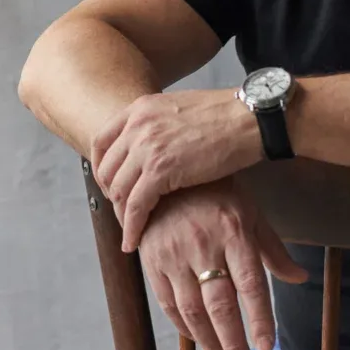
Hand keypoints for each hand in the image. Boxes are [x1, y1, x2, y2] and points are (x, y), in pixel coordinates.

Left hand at [92, 88, 262, 250]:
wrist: (248, 118)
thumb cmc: (225, 115)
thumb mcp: (180, 107)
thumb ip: (158, 122)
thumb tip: (151, 143)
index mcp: (141, 107)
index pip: (102, 141)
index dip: (102, 167)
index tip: (110, 183)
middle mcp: (137, 125)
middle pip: (107, 169)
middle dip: (112, 194)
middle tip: (124, 210)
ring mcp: (147, 147)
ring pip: (118, 190)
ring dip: (121, 214)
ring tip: (130, 229)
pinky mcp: (160, 171)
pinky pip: (135, 207)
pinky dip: (131, 228)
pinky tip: (133, 241)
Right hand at [137, 178, 307, 349]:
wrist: (167, 172)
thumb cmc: (217, 193)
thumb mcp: (250, 212)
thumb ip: (272, 249)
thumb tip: (300, 278)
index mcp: (234, 230)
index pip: (250, 282)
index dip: (258, 317)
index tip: (266, 347)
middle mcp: (203, 244)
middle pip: (219, 304)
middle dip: (233, 343)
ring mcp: (174, 253)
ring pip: (191, 310)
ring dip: (208, 343)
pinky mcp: (152, 261)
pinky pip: (168, 303)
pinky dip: (184, 327)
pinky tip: (199, 341)